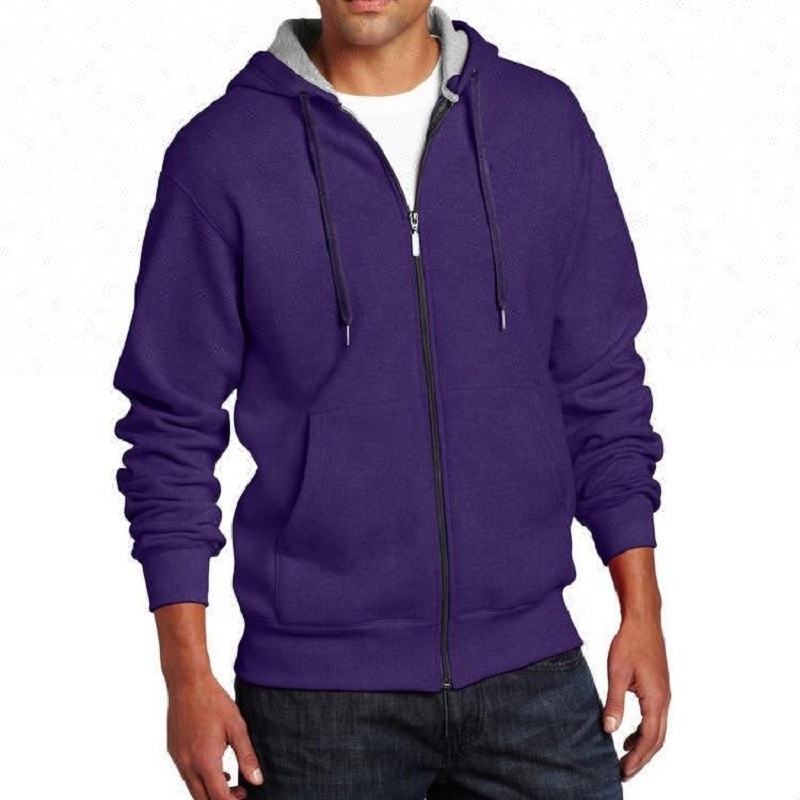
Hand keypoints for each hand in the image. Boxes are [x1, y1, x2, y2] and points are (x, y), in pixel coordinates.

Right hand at [166, 672, 262, 799]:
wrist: (187, 683)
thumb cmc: (214, 702)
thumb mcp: (237, 727)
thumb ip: (247, 756)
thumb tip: (257, 781)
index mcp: (205, 761)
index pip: (218, 798)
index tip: (246, 794)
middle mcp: (188, 765)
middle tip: (240, 791)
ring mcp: (178, 759)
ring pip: (193, 789)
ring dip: (210, 791)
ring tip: (229, 778)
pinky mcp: (173, 752)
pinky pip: (186, 775)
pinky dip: (200, 779)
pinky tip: (214, 766)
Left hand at [603, 615, 669, 780]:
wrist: (643, 621)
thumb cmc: (630, 643)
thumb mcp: (617, 672)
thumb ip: (614, 702)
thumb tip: (609, 730)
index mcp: (656, 698)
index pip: (649, 738)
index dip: (637, 758)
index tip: (623, 771)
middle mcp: (664, 700)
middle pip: (657, 739)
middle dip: (642, 759)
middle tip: (624, 773)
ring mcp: (663, 694)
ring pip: (658, 730)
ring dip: (643, 747)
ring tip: (625, 760)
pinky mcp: (658, 688)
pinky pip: (654, 718)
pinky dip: (643, 732)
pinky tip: (627, 735)